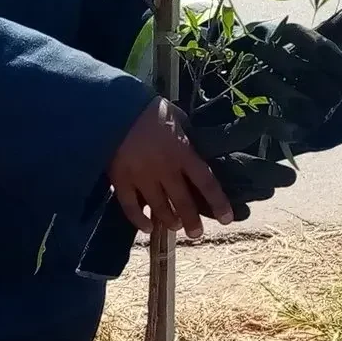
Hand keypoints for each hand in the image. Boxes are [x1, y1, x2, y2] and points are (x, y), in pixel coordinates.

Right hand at [109, 98, 231, 240]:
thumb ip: (186, 135)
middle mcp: (165, 169)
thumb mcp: (177, 117)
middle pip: (183, 202)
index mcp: (182, 153)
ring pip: (160, 207)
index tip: (227, 218)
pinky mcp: (121, 181)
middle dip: (192, 221)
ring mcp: (142, 177)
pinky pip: (131, 207)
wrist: (114, 107)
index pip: (206, 183)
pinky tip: (147, 227)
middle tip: (196, 233)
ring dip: (170, 220)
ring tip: (175, 226)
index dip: (218, 203)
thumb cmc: (148, 110)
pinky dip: (140, 220)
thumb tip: (195, 146)